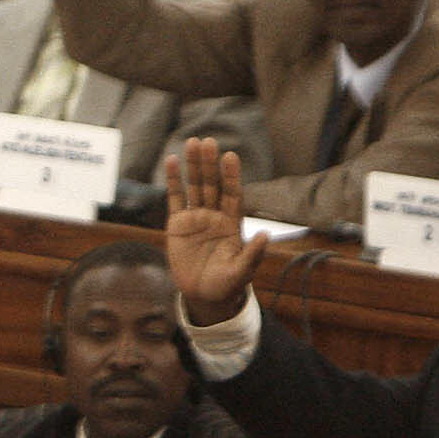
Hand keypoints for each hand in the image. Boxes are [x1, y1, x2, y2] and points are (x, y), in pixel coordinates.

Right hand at [163, 134, 265, 325]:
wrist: (203, 295)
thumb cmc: (227, 285)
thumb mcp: (242, 272)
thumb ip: (252, 254)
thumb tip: (266, 235)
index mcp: (232, 224)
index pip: (232, 194)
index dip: (232, 176)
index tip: (231, 157)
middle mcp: (214, 216)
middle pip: (212, 185)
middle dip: (210, 164)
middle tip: (209, 142)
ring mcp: (196, 218)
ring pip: (194, 187)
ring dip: (193, 165)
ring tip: (192, 142)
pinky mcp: (177, 224)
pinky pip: (175, 199)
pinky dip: (173, 180)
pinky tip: (172, 161)